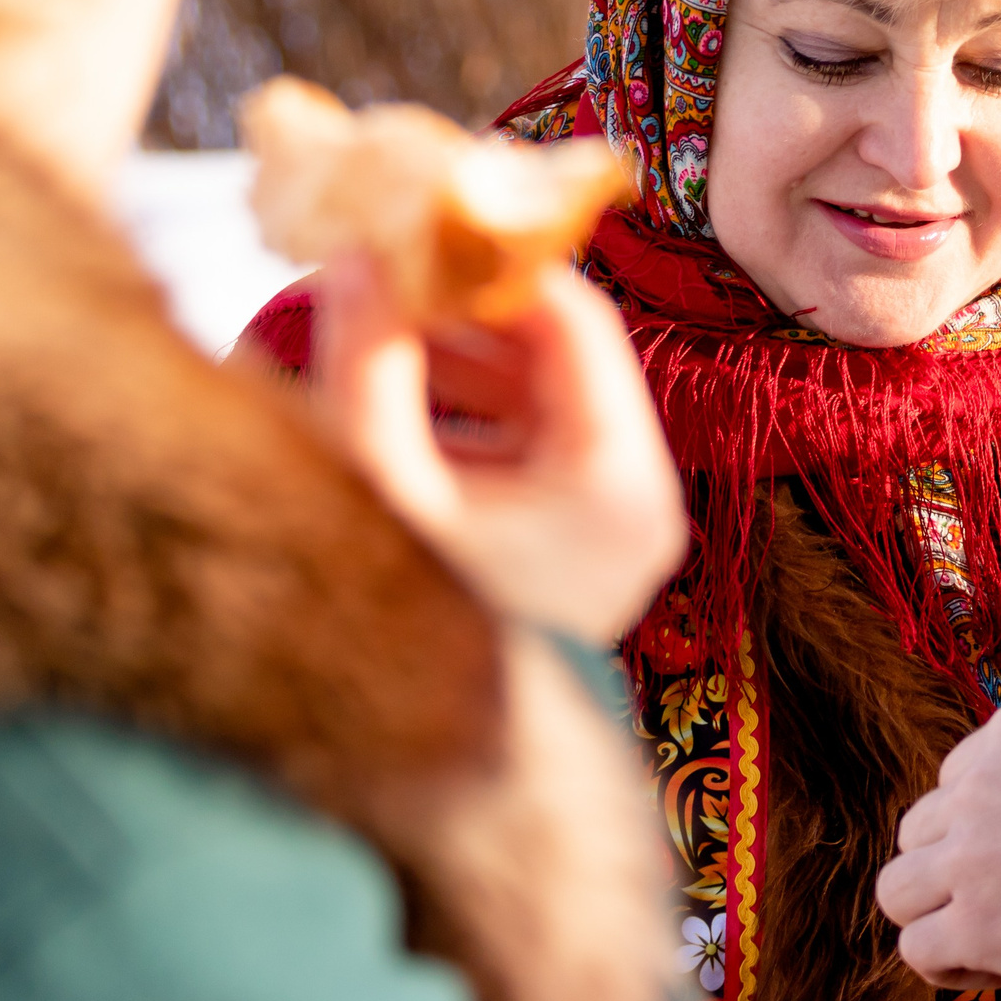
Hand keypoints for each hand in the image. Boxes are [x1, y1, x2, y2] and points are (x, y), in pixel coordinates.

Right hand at [312, 252, 686, 641]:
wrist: (430, 775)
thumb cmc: (405, 631)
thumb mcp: (378, 484)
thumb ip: (368, 362)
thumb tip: (361, 251)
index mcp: (621, 484)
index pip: (574, 320)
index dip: (493, 263)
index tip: (419, 226)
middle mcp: (640, 506)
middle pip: (556, 361)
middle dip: (462, 311)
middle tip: (382, 268)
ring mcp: (612, 536)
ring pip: (538, 404)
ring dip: (455, 360)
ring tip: (367, 326)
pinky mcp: (576, 555)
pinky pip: (529, 453)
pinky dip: (465, 417)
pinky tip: (390, 393)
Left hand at [874, 696, 1000, 992]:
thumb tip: (987, 827)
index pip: (956, 779)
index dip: (983, 829)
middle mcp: (981, 781)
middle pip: (920, 830)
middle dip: (954, 869)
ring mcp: (972, 850)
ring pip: (899, 888)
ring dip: (936, 913)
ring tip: (988, 935)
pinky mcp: (976, 920)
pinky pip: (916, 946)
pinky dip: (945, 964)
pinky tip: (990, 967)